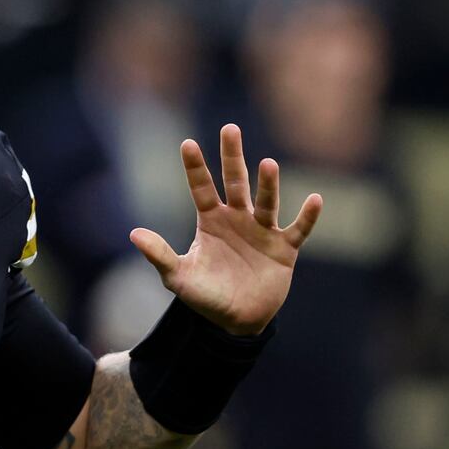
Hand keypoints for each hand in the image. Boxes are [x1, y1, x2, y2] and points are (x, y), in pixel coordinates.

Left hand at [129, 124, 322, 335]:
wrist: (237, 320)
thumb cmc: (205, 295)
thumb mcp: (178, 276)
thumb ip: (159, 254)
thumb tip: (133, 234)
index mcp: (210, 221)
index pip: (201, 188)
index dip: (195, 167)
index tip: (187, 143)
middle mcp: (237, 219)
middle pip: (235, 182)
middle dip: (232, 157)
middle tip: (229, 128)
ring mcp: (262, 231)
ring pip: (267, 202)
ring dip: (268, 185)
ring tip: (268, 164)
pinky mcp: (284, 249)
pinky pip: (298, 230)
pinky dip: (307, 217)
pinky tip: (315, 200)